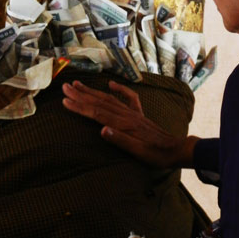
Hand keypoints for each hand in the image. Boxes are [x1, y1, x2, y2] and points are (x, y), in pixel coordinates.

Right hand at [62, 80, 197, 168]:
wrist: (174, 149)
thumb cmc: (154, 154)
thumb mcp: (137, 152)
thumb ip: (120, 140)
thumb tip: (102, 130)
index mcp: (124, 124)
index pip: (97, 113)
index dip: (80, 107)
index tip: (65, 101)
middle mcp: (126, 114)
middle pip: (100, 102)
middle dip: (81, 95)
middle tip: (65, 87)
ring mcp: (133, 113)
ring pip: (109, 98)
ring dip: (92, 91)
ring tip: (78, 84)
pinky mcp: (139, 114)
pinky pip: (128, 97)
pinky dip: (119, 89)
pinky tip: (111, 83)